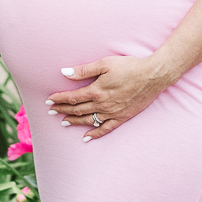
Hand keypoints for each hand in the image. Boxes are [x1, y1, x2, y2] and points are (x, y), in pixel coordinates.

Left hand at [46, 55, 171, 139]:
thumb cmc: (129, 66)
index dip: (59, 99)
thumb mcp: (105, 63)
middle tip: (51, 112)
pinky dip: (95, 134)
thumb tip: (64, 73)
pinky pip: (105, 129)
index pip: (73, 97)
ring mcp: (112, 113)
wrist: (153, 76)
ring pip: (89, 120)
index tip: (49, 101)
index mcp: (97, 90)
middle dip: (63, 110)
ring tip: (63, 122)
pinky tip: (86, 137)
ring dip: (74, 122)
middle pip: (78, 109)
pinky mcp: (122, 117)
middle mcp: (103, 104)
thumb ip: (84, 70)